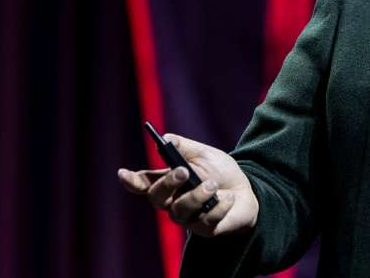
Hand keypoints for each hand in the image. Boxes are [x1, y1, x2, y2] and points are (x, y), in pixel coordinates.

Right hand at [117, 134, 258, 237]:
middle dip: (168, 183)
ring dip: (197, 195)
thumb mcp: (203, 154)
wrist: (247, 191)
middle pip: (156, 198)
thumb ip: (183, 147)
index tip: (123, 173)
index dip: (131, 181)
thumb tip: (165, 139)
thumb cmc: (220, 171)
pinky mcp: (204, 229)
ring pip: (180, 211)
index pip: (143, 184)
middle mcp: (172, 202)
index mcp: (168, 182)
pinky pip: (206, 221)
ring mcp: (187, 218)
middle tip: (184, 171)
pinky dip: (219, 206)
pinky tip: (228, 196)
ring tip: (213, 185)